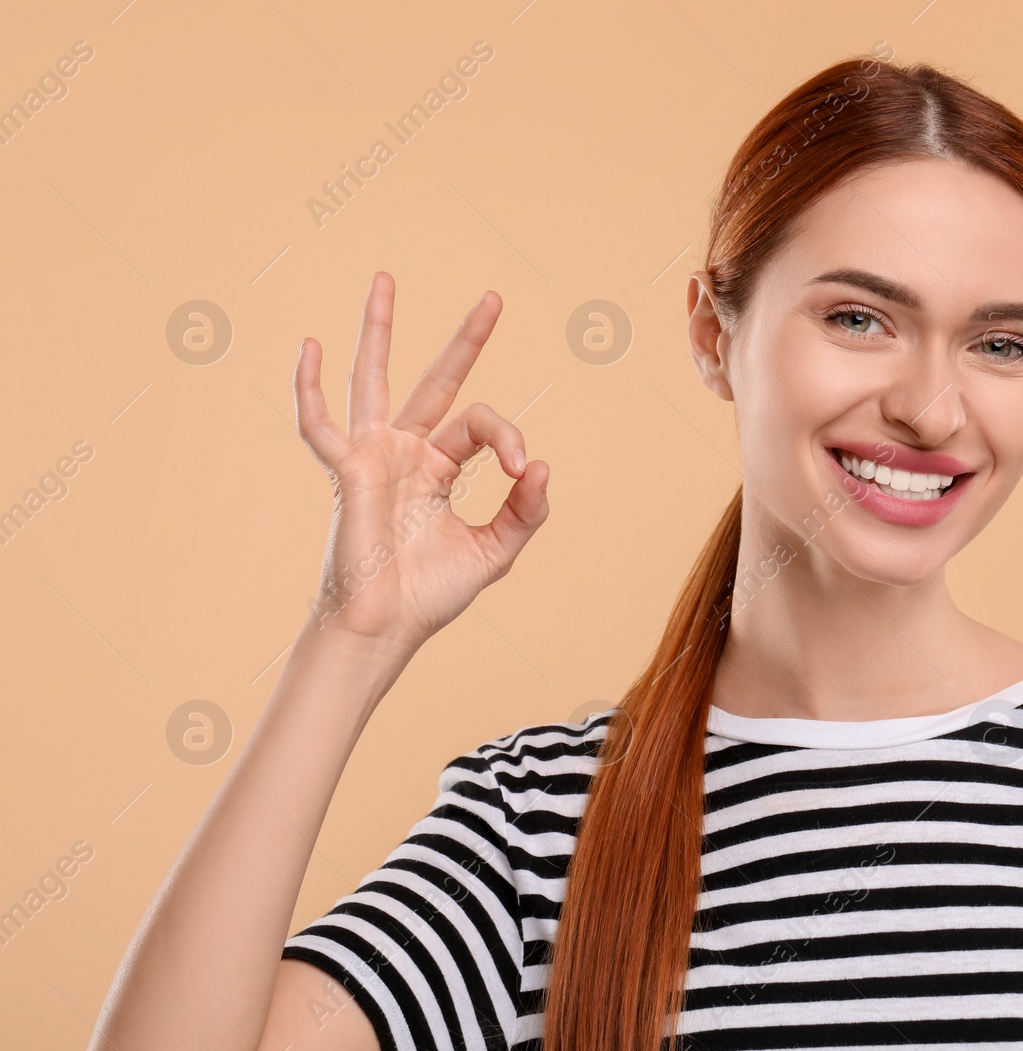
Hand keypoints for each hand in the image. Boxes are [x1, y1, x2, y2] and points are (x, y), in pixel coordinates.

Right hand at [293, 272, 549, 656]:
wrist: (386, 627)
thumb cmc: (430, 594)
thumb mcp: (495, 551)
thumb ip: (524, 511)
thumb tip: (541, 464)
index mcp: (439, 467)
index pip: (481, 424)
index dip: (507, 438)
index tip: (521, 472)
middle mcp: (406, 452)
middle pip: (437, 379)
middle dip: (466, 339)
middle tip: (495, 297)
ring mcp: (373, 456)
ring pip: (374, 378)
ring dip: (379, 330)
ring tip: (385, 279)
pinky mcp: (348, 471)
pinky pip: (320, 424)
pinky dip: (309, 387)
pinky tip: (309, 347)